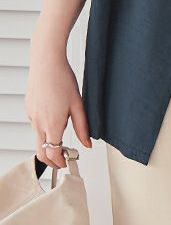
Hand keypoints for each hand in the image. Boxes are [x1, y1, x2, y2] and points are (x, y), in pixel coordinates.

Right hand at [25, 46, 92, 168]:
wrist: (46, 62)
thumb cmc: (62, 79)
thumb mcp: (78, 104)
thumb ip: (82, 127)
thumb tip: (86, 144)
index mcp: (52, 124)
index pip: (53, 154)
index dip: (61, 162)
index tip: (68, 162)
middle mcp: (38, 123)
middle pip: (41, 152)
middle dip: (52, 159)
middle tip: (64, 157)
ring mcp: (31, 116)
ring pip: (39, 137)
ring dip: (50, 139)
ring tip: (64, 125)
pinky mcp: (29, 109)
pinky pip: (36, 123)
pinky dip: (45, 125)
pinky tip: (55, 110)